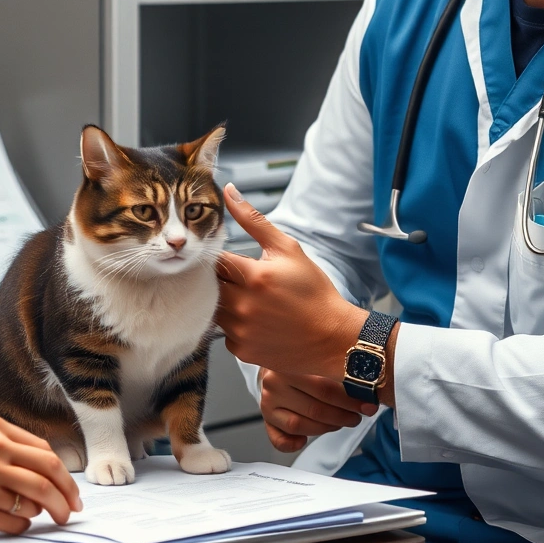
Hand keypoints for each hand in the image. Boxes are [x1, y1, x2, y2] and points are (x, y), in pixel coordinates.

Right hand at [0, 415, 81, 533]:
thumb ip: (2, 442)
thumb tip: (38, 466)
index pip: (45, 453)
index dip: (63, 474)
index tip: (69, 487)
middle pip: (49, 477)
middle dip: (67, 496)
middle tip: (71, 508)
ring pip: (34, 501)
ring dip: (44, 511)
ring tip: (43, 515)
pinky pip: (13, 521)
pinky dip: (22, 524)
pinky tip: (16, 521)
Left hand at [216, 184, 367, 378]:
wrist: (333, 337)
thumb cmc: (314, 292)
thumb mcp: (288, 249)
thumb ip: (254, 221)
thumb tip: (229, 191)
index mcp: (254, 277)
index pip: (214, 259)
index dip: (220, 258)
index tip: (233, 261)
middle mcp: (243, 306)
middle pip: (210, 285)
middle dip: (222, 280)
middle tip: (243, 281)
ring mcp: (241, 331)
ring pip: (215, 310)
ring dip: (226, 302)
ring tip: (252, 301)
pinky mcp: (243, 351)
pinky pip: (225, 334)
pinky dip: (235, 326)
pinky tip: (256, 321)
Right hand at [257, 368, 374, 452]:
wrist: (276, 360)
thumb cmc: (303, 360)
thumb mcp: (319, 356)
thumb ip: (341, 372)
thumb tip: (370, 395)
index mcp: (288, 363)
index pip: (324, 388)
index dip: (350, 400)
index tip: (368, 405)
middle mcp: (274, 383)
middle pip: (315, 409)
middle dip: (343, 416)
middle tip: (358, 416)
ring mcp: (267, 401)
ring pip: (300, 425)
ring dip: (326, 428)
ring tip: (342, 422)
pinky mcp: (266, 417)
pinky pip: (278, 439)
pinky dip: (292, 444)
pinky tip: (303, 441)